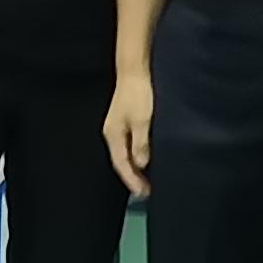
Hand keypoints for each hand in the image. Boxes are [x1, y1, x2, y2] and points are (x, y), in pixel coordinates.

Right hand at [102, 64, 153, 197]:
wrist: (135, 69)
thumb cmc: (139, 94)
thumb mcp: (142, 121)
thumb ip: (140, 144)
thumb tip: (140, 165)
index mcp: (113, 135)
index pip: (120, 164)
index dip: (132, 180)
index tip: (143, 194)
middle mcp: (113, 132)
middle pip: (122, 161)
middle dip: (133, 177)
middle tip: (148, 192)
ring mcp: (119, 126)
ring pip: (126, 153)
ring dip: (137, 167)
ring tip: (150, 179)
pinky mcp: (127, 119)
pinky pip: (131, 144)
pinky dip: (139, 154)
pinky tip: (148, 157)